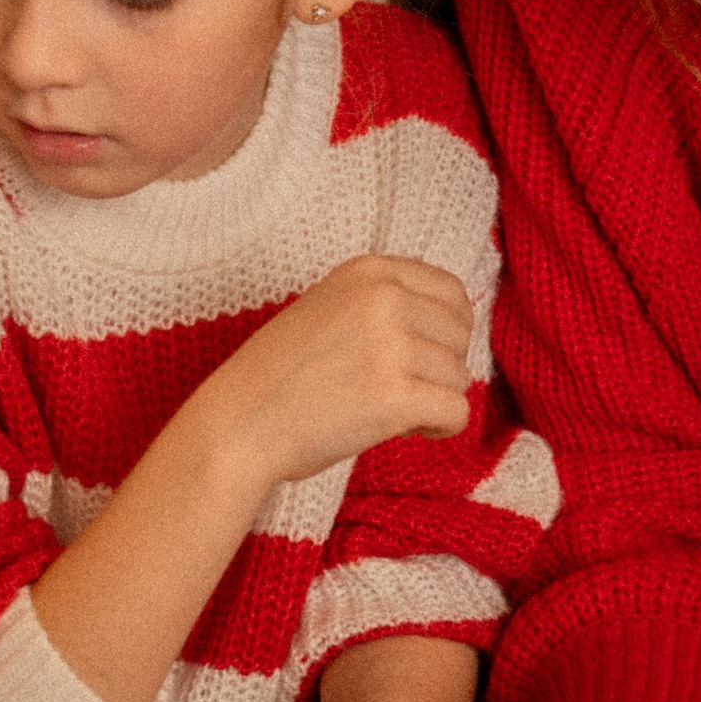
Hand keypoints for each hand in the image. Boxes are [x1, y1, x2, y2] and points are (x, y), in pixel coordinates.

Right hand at [193, 257, 472, 502]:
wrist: (239, 423)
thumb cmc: (280, 376)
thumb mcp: (329, 308)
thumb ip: (384, 303)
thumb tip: (455, 322)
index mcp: (367, 271)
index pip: (451, 292)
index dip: (446, 331)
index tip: (419, 356)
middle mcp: (384, 298)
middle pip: (461, 334)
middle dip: (440, 367)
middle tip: (397, 388)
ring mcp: (391, 344)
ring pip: (460, 375)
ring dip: (433, 399)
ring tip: (386, 409)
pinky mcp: (396, 395)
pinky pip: (457, 411)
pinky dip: (438, 428)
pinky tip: (403, 430)